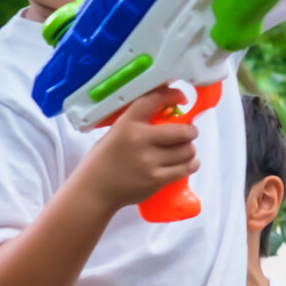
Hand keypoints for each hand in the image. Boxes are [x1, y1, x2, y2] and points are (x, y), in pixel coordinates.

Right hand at [78, 86, 200, 211]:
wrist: (94, 190)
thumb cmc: (103, 160)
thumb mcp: (115, 133)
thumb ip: (137, 123)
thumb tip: (168, 115)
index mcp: (126, 124)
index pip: (154, 100)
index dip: (173, 95)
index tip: (182, 98)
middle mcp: (139, 139)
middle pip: (182, 130)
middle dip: (190, 131)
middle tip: (189, 132)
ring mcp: (148, 161)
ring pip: (187, 150)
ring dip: (190, 149)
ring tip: (185, 150)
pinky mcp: (155, 179)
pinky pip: (185, 169)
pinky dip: (191, 164)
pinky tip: (190, 162)